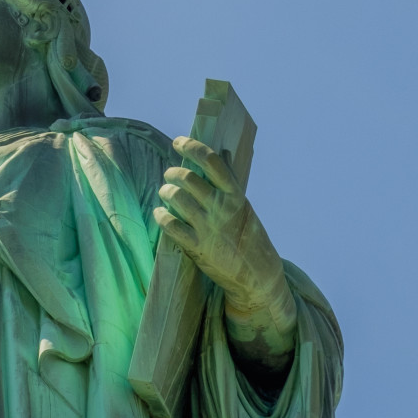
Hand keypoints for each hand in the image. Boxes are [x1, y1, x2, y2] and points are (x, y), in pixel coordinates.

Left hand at [154, 137, 296, 376]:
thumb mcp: (244, 208)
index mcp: (236, 195)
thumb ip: (229, 184)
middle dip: (173, 173)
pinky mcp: (196, 247)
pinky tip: (160, 214)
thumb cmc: (249, 238)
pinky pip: (170, 225)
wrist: (257, 276)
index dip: (192, 147)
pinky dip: (161, 216)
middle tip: (169, 175)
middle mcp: (221, 208)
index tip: (178, 141)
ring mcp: (208, 228)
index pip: (212, 161)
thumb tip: (221, 154)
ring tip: (166, 193)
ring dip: (166, 192)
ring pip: (176, 198)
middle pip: (188, 178)